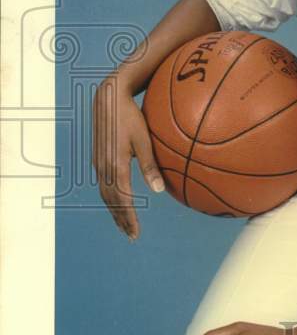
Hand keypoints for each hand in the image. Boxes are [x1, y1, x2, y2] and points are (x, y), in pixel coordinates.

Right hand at [91, 72, 164, 239]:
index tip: (136, 232)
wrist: (108, 99)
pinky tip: (119, 202)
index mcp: (114, 165)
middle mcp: (103, 167)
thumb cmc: (130, 116)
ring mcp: (98, 164)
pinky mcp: (98, 159)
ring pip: (105, 195)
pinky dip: (111, 199)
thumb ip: (150, 165)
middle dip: (121, 220)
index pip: (122, 200)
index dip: (129, 218)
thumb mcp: (144, 139)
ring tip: (125, 225)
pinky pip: (104, 185)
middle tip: (132, 235)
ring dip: (115, 212)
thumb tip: (159, 191)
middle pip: (111, 202)